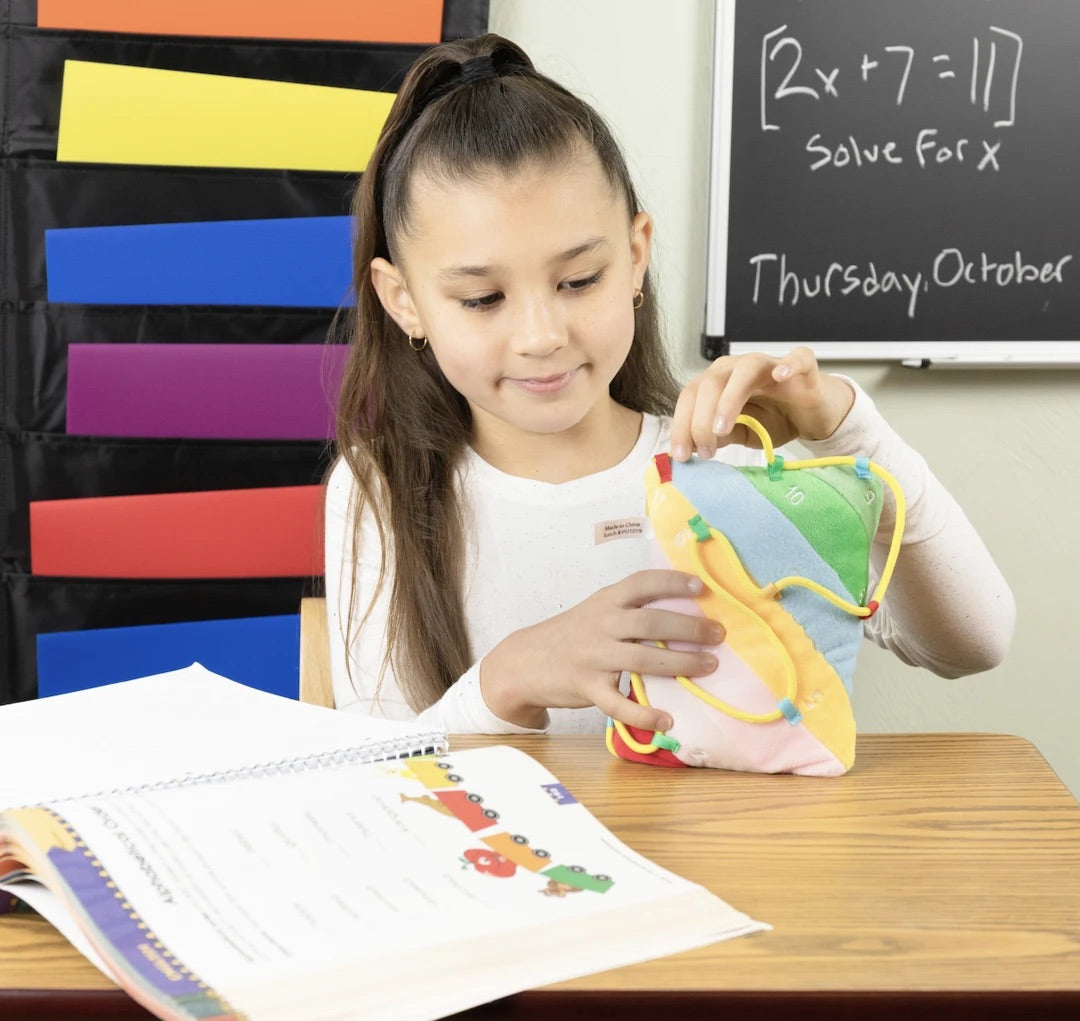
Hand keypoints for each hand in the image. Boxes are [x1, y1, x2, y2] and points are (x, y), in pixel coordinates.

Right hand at [479, 570, 724, 731]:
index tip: (700, 587)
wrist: (524, 662)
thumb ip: (628, 610)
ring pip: (644, 659)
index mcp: (605, 601)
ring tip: (709, 666)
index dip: (671, 582)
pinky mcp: (587, 688)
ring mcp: (593, 657)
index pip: (641, 583)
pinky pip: (619, 704)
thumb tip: (683, 611)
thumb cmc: (570, 635)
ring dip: (681, 663)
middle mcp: (601, 625)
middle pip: (650, 622)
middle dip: (689, 627)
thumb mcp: (595, 611)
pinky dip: (644, 714)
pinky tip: (667, 720)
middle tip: (718, 634)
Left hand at [670, 347, 854, 460]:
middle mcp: (738, 368)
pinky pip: (796, 359)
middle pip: (710, 384)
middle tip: (705, 451)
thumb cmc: (775, 419)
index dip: (682, 425)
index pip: (690, 397)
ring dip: (729, 399)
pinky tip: (780, 377)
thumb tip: (692, 448)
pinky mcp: (802, 366)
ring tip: (722, 429)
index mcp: (719, 382)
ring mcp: (770, 364)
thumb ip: (719, 436)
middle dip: (700, 420)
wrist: (813, 415)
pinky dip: (787, 365)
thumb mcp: (742, 433)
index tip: (681, 455)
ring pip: (744, 370)